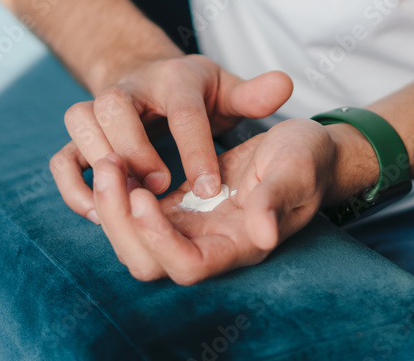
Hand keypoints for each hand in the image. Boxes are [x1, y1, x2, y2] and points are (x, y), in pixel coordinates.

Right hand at [50, 54, 292, 224]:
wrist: (147, 78)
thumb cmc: (194, 91)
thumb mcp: (226, 87)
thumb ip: (253, 95)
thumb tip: (285, 85)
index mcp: (174, 79)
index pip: (183, 110)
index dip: (196, 149)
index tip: (211, 187)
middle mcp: (130, 89)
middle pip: (114, 104)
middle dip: (134, 146)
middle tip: (162, 185)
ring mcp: (99, 112)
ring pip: (80, 120)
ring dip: (99, 160)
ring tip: (131, 196)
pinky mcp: (81, 139)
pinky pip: (62, 158)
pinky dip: (73, 185)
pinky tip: (100, 212)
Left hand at [88, 117, 369, 284]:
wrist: (305, 148)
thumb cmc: (307, 157)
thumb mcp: (297, 168)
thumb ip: (276, 199)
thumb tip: (264, 234)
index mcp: (240, 245)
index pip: (188, 266)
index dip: (159, 239)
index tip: (142, 196)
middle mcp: (210, 244)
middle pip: (149, 261)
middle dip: (121, 222)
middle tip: (110, 168)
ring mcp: (192, 226)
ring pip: (136, 240)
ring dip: (114, 207)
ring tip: (107, 161)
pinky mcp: (181, 205)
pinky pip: (138, 214)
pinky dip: (120, 196)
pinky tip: (115, 161)